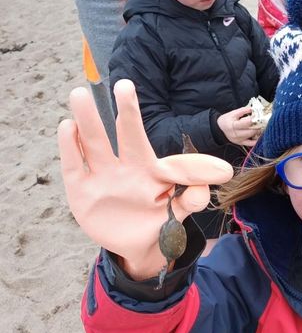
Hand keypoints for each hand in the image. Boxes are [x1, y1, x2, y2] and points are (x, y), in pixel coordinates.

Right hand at [58, 79, 233, 279]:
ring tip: (80, 95)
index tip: (189, 135)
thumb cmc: (159, 223)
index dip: (188, 157)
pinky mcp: (81, 190)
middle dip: (125, 112)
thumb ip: (190, 201)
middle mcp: (129, 167)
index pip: (170, 159)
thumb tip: (202, 189)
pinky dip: (70, 147)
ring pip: (95, 143)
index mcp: (156, 171)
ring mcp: (103, 176)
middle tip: (123, 85)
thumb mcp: (177, 214)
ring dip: (87, 120)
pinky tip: (67, 126)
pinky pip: (75, 166)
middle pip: (127, 136)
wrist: (134, 246)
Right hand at [217, 105, 259, 146]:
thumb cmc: (227, 120)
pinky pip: (251, 143)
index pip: (246, 123)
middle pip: (250, 131)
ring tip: (261, 126)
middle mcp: (235, 134)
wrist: (219, 129)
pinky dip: (257, 140)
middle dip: (258, 126)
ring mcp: (239, 140)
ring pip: (252, 136)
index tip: (259, 116)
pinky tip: (260, 134)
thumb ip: (243, 110)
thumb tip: (253, 109)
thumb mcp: (232, 113)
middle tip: (262, 122)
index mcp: (232, 125)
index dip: (254, 119)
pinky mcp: (241, 143)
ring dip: (258, 131)